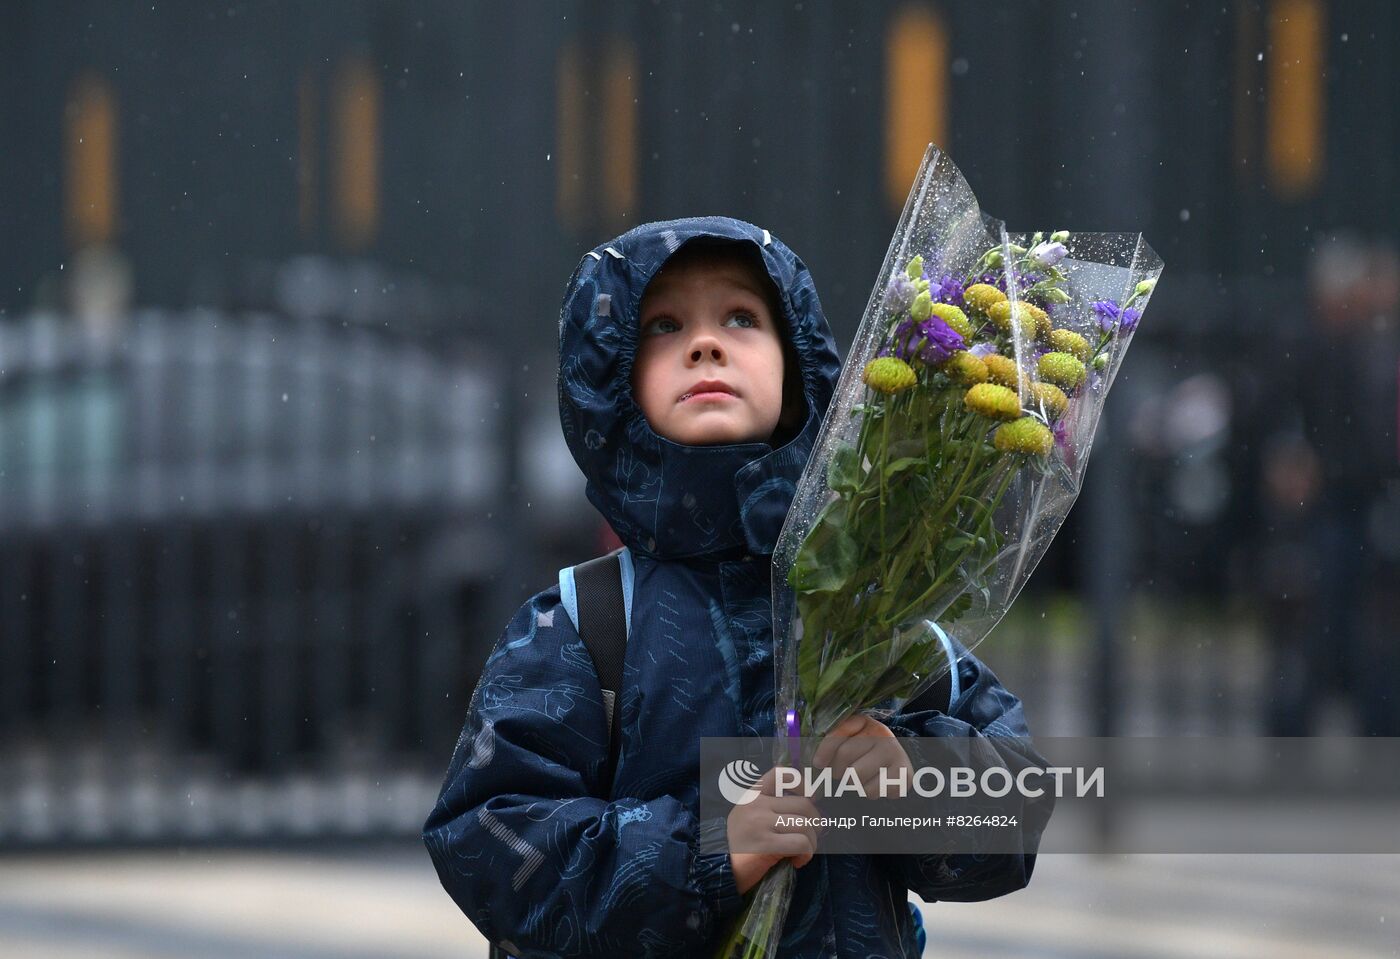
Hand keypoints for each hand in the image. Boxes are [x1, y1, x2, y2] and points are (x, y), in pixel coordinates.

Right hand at [727, 766, 823, 894]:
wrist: (722, 868)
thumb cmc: (744, 843)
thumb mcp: (752, 816)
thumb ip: (773, 806)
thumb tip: (811, 801)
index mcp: (753, 794)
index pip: (781, 774)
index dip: (802, 783)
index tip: (810, 798)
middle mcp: (756, 804)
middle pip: (804, 805)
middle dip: (815, 823)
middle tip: (810, 836)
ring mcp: (759, 823)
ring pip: (805, 825)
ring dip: (812, 843)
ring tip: (803, 852)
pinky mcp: (765, 844)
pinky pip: (801, 844)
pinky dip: (806, 854)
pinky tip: (797, 861)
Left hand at [812, 712, 914, 798]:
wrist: (896, 760)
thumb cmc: (864, 751)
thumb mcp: (850, 740)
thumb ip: (832, 745)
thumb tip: (813, 765)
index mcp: (863, 721)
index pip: (839, 732)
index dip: (824, 749)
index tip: (818, 763)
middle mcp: (881, 733)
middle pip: (844, 755)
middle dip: (837, 769)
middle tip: (841, 773)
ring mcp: (894, 752)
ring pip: (857, 777)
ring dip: (853, 784)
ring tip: (859, 778)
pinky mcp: (905, 773)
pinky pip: (873, 791)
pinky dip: (869, 793)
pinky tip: (875, 783)